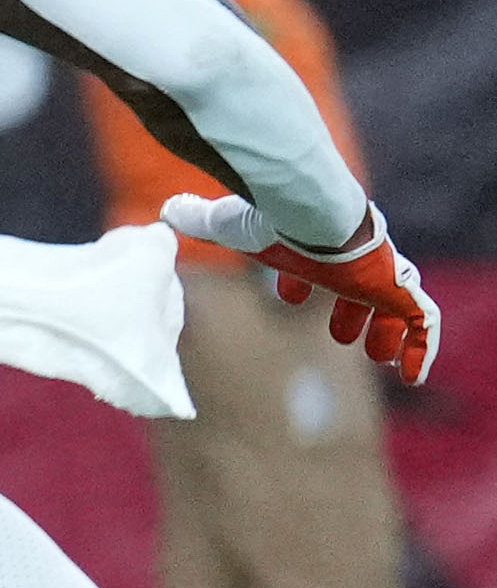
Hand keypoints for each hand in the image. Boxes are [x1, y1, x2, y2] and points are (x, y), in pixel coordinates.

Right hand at [161, 194, 441, 388]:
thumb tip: (167, 212)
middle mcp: (349, 256)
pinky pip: (421, 323)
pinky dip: (419, 350)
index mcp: (312, 243)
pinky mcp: (396, 288)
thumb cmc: (269, 219)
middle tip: (342, 336)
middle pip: (359, 286)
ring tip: (377, 357)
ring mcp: (378, 272)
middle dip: (352, 312)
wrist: (311, 211)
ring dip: (385, 332)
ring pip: (393, 305)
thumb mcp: (227, 224)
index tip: (290, 296)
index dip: (301, 283)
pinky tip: (411, 376)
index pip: (314, 263)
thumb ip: (200, 219)